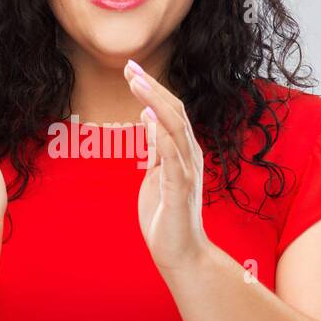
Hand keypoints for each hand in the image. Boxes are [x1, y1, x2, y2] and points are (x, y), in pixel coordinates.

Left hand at [123, 59, 212, 272]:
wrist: (180, 254)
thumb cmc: (166, 216)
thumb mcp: (157, 175)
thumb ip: (156, 149)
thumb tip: (148, 119)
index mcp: (183, 152)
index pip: (171, 112)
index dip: (152, 90)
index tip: (132, 71)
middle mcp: (190, 156)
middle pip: (174, 112)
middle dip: (151, 87)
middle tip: (130, 66)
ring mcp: (187, 171)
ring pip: (174, 127)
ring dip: (154, 101)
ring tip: (135, 81)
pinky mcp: (179, 189)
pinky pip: (171, 156)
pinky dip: (160, 134)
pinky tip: (147, 116)